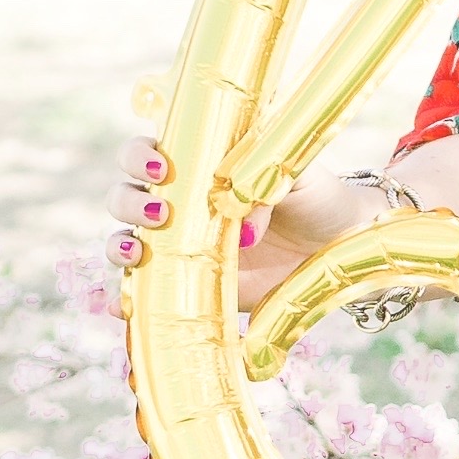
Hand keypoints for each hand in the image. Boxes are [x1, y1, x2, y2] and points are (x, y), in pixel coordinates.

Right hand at [119, 145, 361, 321]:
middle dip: (129, 204)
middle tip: (161, 215)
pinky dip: (125, 299)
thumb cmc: (314, 196)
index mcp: (197, 166)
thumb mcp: (296, 174)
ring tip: (138, 255)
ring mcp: (179, 246)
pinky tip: (124, 306)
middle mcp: (179, 204)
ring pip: (126, 241)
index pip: (147, 152)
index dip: (139, 156)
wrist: (340, 242)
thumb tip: (238, 218)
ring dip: (119, 247)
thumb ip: (264, 178)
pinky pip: (146, 291)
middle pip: (125, 197)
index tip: (160, 168)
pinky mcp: (188, 285)